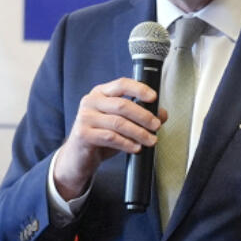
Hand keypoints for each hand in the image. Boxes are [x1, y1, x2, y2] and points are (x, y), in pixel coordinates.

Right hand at [53, 78, 165, 198]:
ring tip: (151, 140)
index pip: (122, 84)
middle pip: (122, 105)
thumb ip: (141, 116)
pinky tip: (136, 148)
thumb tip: (162, 114)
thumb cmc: (102, 136)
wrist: (78, 156)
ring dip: (139, 133)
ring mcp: (85, 117)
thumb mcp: (122, 123)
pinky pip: (110, 137)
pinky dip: (127, 143)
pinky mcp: (83, 134)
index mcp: (101, 93)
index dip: (140, 89)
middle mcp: (91, 101)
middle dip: (144, 116)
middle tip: (156, 126)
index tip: (154, 98)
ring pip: (118, 123)